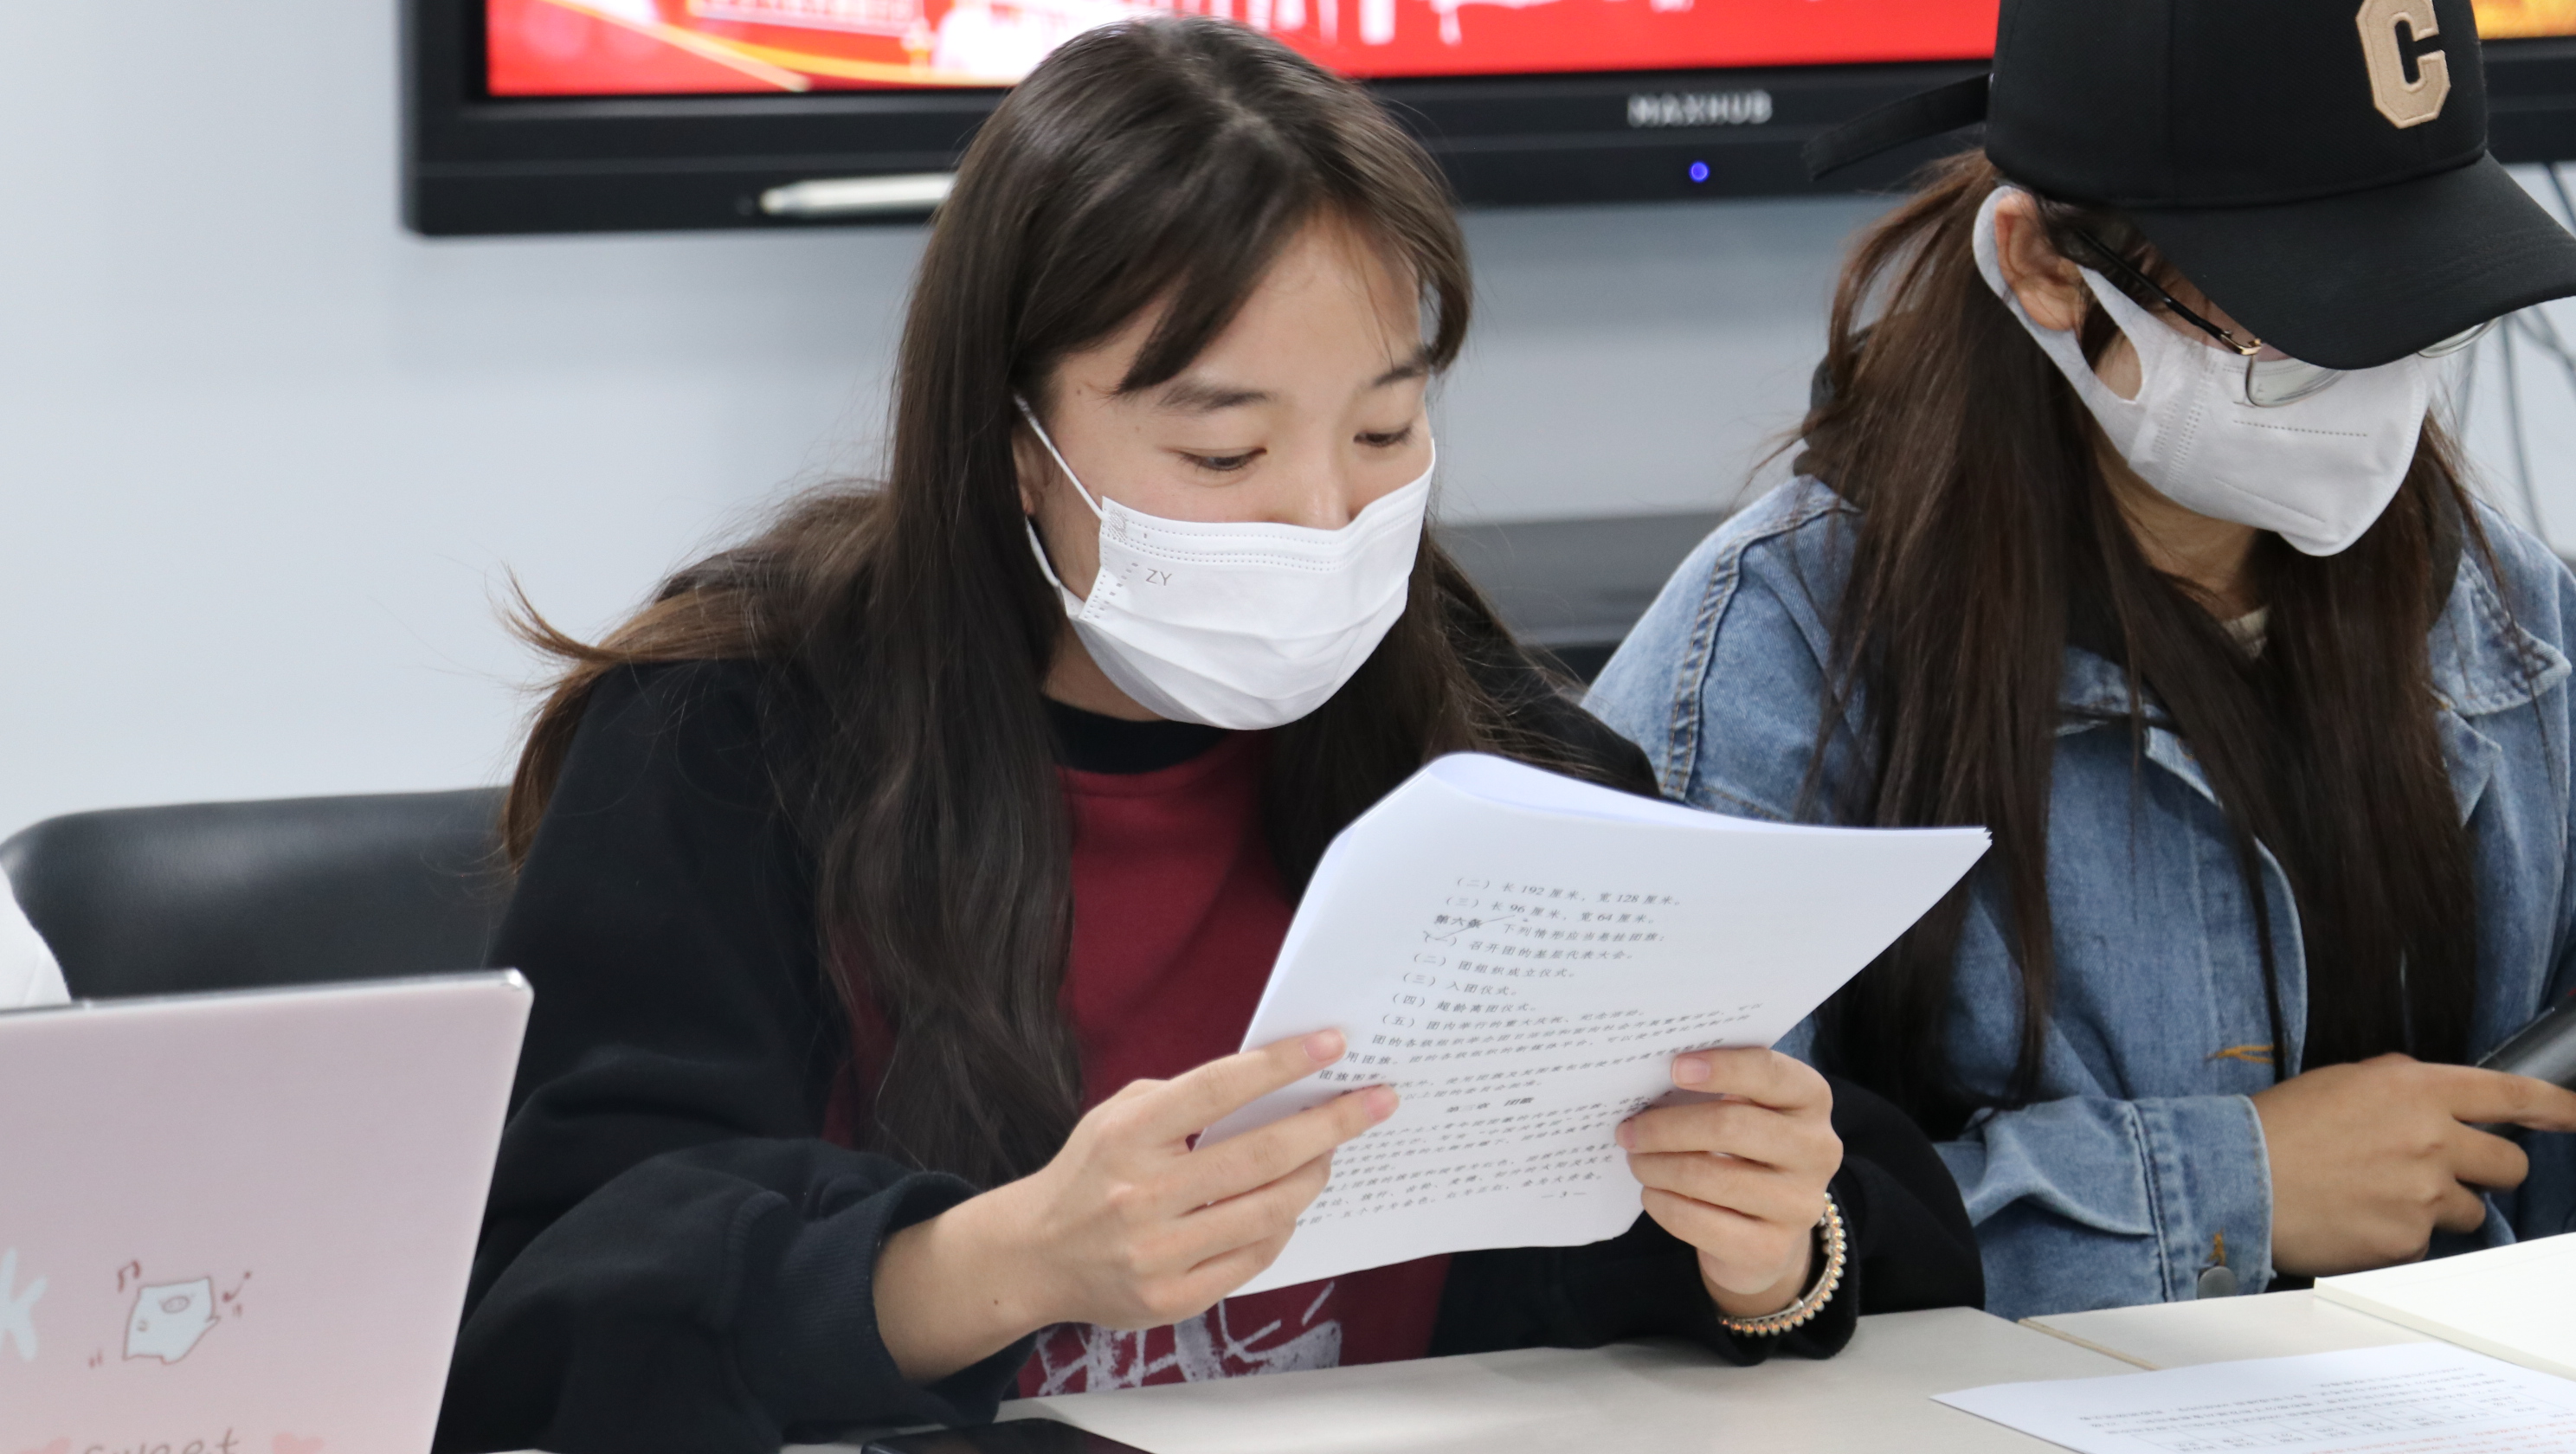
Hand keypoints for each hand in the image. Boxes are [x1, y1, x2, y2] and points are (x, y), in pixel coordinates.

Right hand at [873, 1030, 1394, 1382]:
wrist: (1034, 1257)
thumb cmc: (1092, 1173)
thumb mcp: (1118, 1115)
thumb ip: (1184, 1100)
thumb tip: (1272, 1086)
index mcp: (1127, 1136)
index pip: (1217, 1090)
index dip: (1280, 1065)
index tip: (1332, 1045)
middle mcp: (1142, 1195)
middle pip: (1259, 1155)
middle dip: (1329, 1124)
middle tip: (1376, 1102)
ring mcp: (1158, 1253)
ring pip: (1268, 1211)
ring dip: (1312, 1176)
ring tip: (1330, 1153)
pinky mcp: (1172, 1298)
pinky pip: (1253, 1257)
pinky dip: (1281, 1226)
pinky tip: (1289, 1202)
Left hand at [1617, 1048, 1839, 1318]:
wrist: (1767, 1226)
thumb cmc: (1744, 1148)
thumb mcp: (1745, 1107)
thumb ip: (1713, 1087)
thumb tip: (1648, 1077)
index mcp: (1810, 1099)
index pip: (1770, 1073)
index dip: (1723, 1068)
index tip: (1675, 1067)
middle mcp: (1817, 1149)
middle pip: (1730, 1126)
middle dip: (1666, 1127)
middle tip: (1628, 1130)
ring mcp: (1799, 1203)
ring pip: (1710, 1176)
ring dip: (1658, 1166)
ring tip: (1636, 1160)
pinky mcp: (1772, 1248)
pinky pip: (1700, 1222)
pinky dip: (1664, 1204)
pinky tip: (1652, 1194)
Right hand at [2253, 1053, 2575, 1277]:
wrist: (2236, 1179)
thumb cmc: (2278, 1128)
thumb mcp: (2343, 1082)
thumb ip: (2401, 1086)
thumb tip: (2434, 1098)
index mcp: (2414, 1088)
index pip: (2509, 1094)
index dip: (2555, 1107)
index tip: (2575, 1115)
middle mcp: (2430, 1137)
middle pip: (2507, 1163)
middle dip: (2484, 1170)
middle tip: (2442, 1171)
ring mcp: (2424, 1192)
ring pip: (2472, 1209)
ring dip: (2440, 1206)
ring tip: (2381, 1197)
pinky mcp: (2408, 1238)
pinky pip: (2428, 1241)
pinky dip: (2400, 1233)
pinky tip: (2359, 1218)